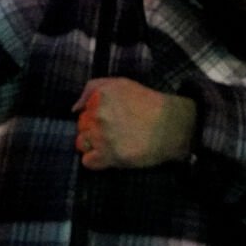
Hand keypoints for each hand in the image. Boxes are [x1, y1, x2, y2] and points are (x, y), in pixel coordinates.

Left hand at [72, 77, 196, 170]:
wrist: (172, 126)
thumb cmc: (149, 104)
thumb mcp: (122, 84)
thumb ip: (94, 88)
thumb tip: (74, 108)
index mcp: (101, 95)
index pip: (83, 111)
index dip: (95, 116)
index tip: (111, 119)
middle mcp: (98, 114)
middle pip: (81, 127)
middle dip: (94, 130)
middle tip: (114, 131)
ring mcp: (101, 136)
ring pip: (82, 143)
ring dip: (94, 145)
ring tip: (112, 143)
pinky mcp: (107, 156)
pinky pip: (87, 161)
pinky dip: (97, 160)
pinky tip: (111, 155)